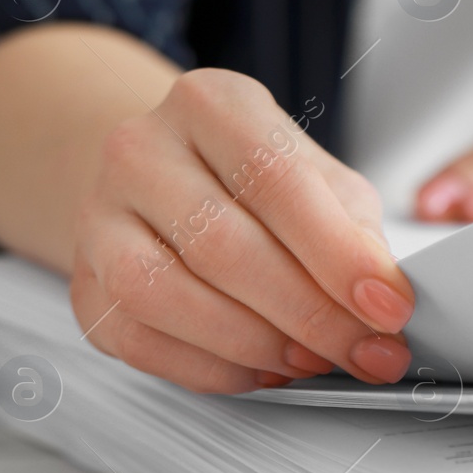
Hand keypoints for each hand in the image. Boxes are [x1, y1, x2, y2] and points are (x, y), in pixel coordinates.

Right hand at [69, 69, 414, 393]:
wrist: (162, 179)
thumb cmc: (252, 180)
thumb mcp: (318, 178)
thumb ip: (353, 231)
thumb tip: (385, 299)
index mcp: (210, 104)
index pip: (276, 180)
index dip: (338, 254)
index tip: (388, 305)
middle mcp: (141, 151)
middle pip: (223, 246)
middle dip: (310, 314)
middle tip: (365, 350)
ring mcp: (99, 217)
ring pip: (167, 296)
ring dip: (257, 344)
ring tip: (313, 358)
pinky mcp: (84, 284)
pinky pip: (142, 341)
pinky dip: (213, 367)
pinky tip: (261, 366)